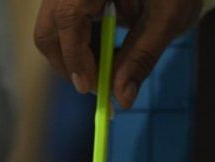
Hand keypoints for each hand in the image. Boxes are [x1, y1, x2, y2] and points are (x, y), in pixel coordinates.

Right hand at [34, 0, 202, 108]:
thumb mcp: (166, 19)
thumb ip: (142, 57)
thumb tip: (122, 99)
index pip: (68, 16)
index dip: (74, 56)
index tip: (90, 87)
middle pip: (49, 28)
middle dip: (68, 64)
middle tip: (95, 88)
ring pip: (52, 31)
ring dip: (74, 59)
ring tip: (107, 71)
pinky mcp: (71, 1)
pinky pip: (61, 29)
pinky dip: (79, 49)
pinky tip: (105, 55)